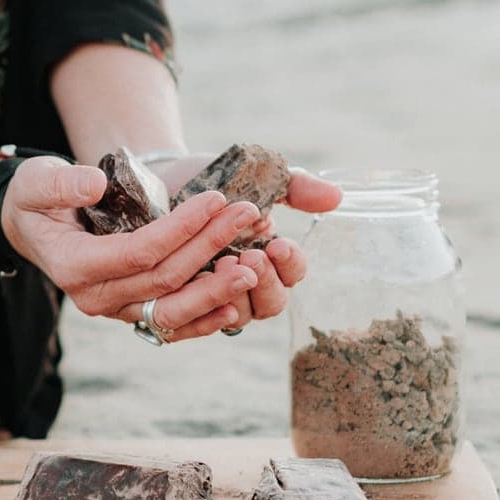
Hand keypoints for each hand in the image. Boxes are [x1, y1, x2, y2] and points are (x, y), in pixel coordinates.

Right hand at [1, 158, 265, 340]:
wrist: (33, 225)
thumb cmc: (36, 198)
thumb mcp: (35, 180)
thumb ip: (60, 183)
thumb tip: (93, 184)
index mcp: (74, 266)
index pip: (139, 252)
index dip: (180, 229)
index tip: (214, 199)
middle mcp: (95, 297)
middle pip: (164, 279)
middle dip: (209, 246)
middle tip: (246, 215)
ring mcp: (115, 309)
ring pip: (173, 309)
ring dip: (216, 289)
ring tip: (254, 265)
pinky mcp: (132, 311)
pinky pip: (172, 322)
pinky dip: (206, 317)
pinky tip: (237, 302)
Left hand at [144, 155, 344, 333]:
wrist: (163, 177)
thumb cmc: (214, 182)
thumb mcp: (256, 178)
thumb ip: (295, 188)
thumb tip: (335, 196)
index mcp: (269, 259)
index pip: (292, 274)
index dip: (291, 264)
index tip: (278, 244)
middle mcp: (245, 284)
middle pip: (269, 304)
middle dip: (264, 282)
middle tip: (250, 257)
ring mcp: (213, 295)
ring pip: (236, 317)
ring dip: (234, 294)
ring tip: (222, 263)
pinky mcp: (178, 301)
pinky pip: (194, 321)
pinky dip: (203, 310)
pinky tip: (201, 284)